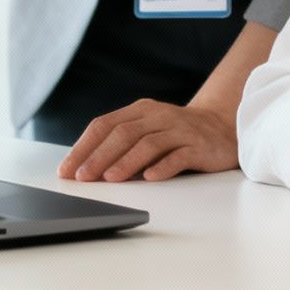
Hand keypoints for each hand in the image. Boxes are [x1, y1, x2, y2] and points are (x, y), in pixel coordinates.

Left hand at [57, 99, 238, 182]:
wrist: (222, 128)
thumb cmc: (176, 134)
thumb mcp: (147, 130)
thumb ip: (122, 142)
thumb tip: (85, 167)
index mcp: (140, 110)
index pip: (104, 125)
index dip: (83, 147)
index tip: (67, 169)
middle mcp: (158, 116)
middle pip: (123, 133)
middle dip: (99, 156)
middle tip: (82, 177)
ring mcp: (180, 130)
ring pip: (148, 143)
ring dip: (126, 162)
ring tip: (110, 178)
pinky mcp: (199, 146)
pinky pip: (179, 156)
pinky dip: (163, 166)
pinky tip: (150, 177)